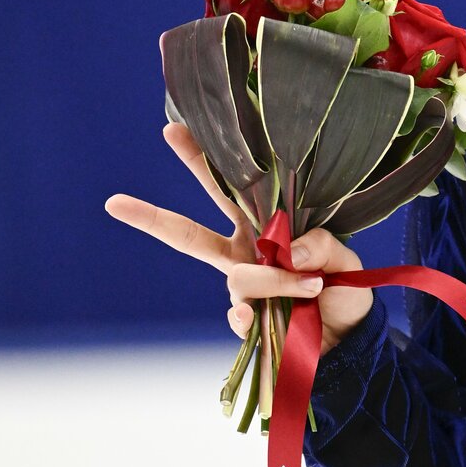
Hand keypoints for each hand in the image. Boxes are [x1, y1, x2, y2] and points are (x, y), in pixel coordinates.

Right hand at [104, 122, 373, 355]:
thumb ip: (321, 246)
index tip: (172, 128)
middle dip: (154, 215)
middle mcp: (242, 253)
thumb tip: (286, 252)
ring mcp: (240, 288)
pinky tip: (265, 316)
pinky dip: (259, 315)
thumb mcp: (344, 260)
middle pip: (191, 233)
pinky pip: (241, 315)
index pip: (230, 190)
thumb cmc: (343, 289)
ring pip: (240, 277)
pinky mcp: (246, 321)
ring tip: (313, 287)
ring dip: (278, 282)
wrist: (348, 338)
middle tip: (118, 201)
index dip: (202, 162)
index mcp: (263, 226)